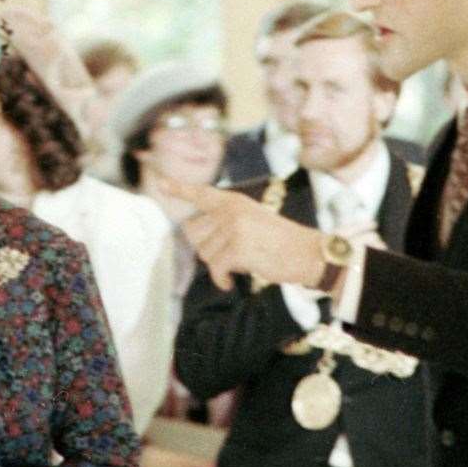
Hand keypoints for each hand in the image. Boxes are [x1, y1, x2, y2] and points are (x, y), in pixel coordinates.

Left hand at [159, 178, 325, 290]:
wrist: (307, 253)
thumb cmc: (278, 241)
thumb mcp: (251, 220)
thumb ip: (223, 221)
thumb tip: (190, 232)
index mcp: (233, 201)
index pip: (201, 193)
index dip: (179, 189)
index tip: (161, 184)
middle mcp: (231, 210)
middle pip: (193, 233)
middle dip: (206, 248)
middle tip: (229, 254)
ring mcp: (234, 227)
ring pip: (204, 253)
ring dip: (219, 265)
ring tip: (242, 261)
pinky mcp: (238, 248)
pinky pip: (215, 269)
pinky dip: (221, 280)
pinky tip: (230, 282)